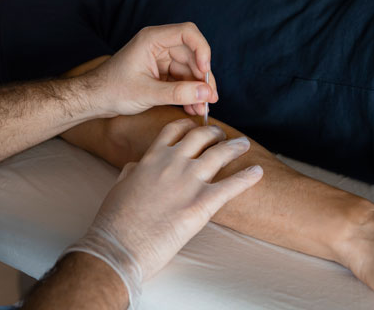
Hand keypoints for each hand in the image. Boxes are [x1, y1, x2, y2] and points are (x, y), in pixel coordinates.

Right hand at [65, 119, 262, 305]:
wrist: (119, 247)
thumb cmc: (115, 221)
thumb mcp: (120, 186)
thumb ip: (133, 172)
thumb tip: (137, 166)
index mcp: (151, 158)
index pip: (174, 131)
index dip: (189, 126)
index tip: (197, 127)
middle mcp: (172, 163)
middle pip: (201, 137)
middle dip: (215, 134)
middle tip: (223, 137)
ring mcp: (188, 182)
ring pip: (219, 154)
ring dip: (235, 147)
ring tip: (244, 145)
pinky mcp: (201, 203)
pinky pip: (231, 185)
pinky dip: (248, 177)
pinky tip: (258, 172)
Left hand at [84, 23, 218, 117]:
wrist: (93, 100)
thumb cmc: (112, 90)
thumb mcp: (147, 93)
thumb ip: (178, 93)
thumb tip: (206, 94)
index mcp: (152, 39)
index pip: (188, 33)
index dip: (202, 50)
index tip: (205, 72)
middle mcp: (159, 45)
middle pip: (193, 55)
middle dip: (203, 78)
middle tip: (210, 99)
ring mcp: (160, 59)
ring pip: (189, 70)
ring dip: (197, 89)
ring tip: (202, 109)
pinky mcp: (161, 72)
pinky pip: (182, 80)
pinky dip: (188, 93)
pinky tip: (193, 108)